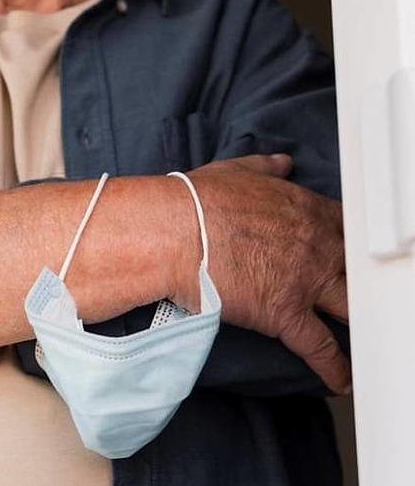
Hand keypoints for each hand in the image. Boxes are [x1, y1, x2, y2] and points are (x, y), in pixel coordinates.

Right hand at [172, 155, 349, 393]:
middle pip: (357, 268)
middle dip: (360, 281)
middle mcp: (317, 245)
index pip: (347, 228)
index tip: (346, 253)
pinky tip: (342, 380)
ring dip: (359, 321)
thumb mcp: (236, 171)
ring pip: (350, 306)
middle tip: (359, 293)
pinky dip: (335, 367)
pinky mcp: (285, 314)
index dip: (349, 243)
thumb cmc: (199, 201)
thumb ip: (267, 167)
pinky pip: (320, 346)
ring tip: (365, 334)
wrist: (176, 232)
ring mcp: (306, 282)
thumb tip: (284, 162)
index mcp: (307, 210)